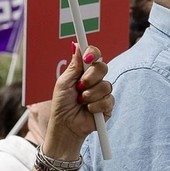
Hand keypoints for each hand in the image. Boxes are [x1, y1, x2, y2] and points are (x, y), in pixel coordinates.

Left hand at [44, 45, 112, 159]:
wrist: (65, 125)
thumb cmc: (62, 104)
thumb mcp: (64, 83)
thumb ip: (73, 66)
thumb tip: (76, 45)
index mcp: (84, 71)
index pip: (94, 55)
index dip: (93, 52)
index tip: (88, 57)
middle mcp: (95, 79)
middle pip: (103, 67)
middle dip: (90, 77)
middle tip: (79, 86)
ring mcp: (102, 92)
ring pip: (106, 85)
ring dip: (90, 95)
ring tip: (81, 101)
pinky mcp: (108, 105)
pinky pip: (108, 100)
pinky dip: (95, 106)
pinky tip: (88, 110)